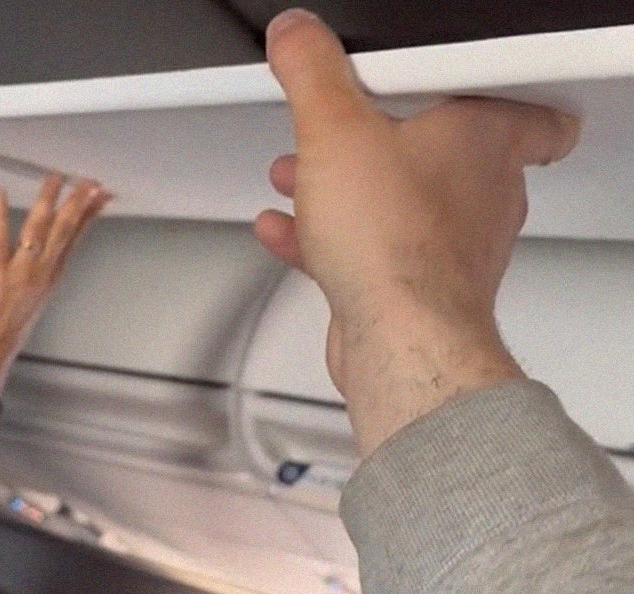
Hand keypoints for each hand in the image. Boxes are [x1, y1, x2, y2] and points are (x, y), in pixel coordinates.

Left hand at [0, 175, 107, 388]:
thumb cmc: (1, 334)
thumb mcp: (30, 303)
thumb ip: (37, 280)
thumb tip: (40, 262)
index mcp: (50, 279)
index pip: (74, 241)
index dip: (89, 216)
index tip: (101, 196)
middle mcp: (41, 272)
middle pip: (64, 231)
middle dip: (78, 202)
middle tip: (89, 179)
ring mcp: (20, 271)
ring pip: (39, 229)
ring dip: (48, 201)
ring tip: (55, 178)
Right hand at [253, 8, 579, 453]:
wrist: (398, 333)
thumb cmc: (395, 240)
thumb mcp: (334, 127)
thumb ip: (312, 72)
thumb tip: (297, 34)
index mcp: (485, 139)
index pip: (529, 111)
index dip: (497, 97)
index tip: (462, 91)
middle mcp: (483, 193)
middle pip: (446, 154)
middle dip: (388, 141)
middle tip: (353, 131)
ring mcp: (455, 246)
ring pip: (405, 204)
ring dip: (353, 189)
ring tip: (306, 178)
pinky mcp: (419, 288)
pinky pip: (373, 250)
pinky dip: (331, 237)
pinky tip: (290, 230)